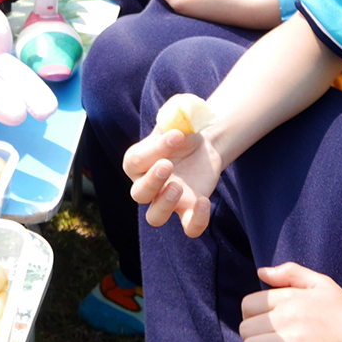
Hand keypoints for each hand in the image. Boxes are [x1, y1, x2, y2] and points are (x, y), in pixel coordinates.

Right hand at [123, 123, 225, 237]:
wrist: (202, 145)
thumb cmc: (182, 131)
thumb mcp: (177, 116)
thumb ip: (175, 113)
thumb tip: (178, 116)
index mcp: (137, 161)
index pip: (136, 161)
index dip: (155, 149)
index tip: (177, 135)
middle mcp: (147, 185)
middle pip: (138, 194)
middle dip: (152, 181)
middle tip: (168, 165)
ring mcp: (167, 201)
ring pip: (155, 217)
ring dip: (164, 205)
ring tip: (178, 187)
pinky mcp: (188, 210)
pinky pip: (189, 228)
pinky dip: (196, 221)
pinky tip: (205, 201)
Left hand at [239, 263, 341, 341]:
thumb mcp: (322, 284)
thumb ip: (291, 273)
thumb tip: (261, 272)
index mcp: (290, 297)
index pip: (248, 305)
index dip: (250, 317)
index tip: (261, 326)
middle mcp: (287, 317)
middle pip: (246, 328)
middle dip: (251, 337)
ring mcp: (294, 341)